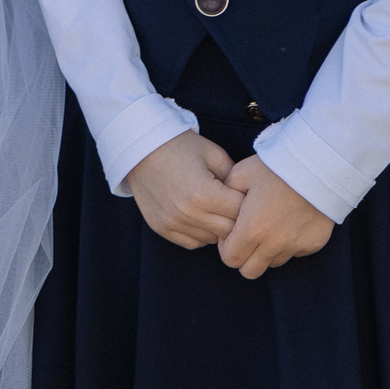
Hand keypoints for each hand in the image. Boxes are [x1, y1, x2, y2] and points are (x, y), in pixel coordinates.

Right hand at [126, 130, 240, 249]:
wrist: (139, 146)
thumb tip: (251, 197)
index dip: (250, 204)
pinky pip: (193, 243)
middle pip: (230, 232)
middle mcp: (188, 213)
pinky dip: (201, 233)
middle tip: (235, 204)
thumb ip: (235, 177)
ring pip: (212, 240)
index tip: (249, 195)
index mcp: (204, 193)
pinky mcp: (162, 228)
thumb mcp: (213, 153)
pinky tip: (200, 216)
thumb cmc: (179, 146)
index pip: (241, 213)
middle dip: (238, 220)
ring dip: (219, 228)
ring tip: (217, 209)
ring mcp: (172, 223)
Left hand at [218, 155, 334, 277]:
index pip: (230, 259)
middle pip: (250, 271)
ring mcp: (296, 246)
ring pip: (272, 262)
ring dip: (266, 251)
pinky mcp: (313, 244)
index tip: (231, 230)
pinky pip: (294, 253)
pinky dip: (288, 244)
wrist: (318, 164)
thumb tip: (220, 210)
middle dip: (243, 257)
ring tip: (269, 225)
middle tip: (246, 234)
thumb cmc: (275, 167)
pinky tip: (289, 221)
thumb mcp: (240, 174)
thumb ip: (225, 195)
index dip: (226, 247)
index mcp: (252, 229)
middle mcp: (274, 244)